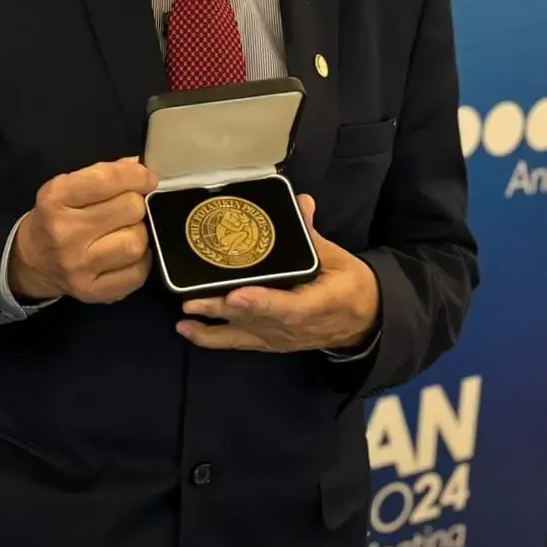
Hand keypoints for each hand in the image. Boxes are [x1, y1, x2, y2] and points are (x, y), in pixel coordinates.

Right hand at [9, 157, 157, 304]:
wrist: (31, 262)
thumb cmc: (55, 218)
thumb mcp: (67, 187)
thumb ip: (104, 174)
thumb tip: (141, 168)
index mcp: (55, 199)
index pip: (107, 180)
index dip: (136, 176)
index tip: (145, 179)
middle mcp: (65, 233)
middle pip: (130, 209)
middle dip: (136, 204)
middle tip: (128, 208)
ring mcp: (79, 266)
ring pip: (137, 242)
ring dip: (139, 233)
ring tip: (126, 231)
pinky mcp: (92, 291)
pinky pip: (138, 273)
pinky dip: (140, 261)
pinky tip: (126, 254)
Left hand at [175, 195, 379, 352]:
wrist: (363, 321)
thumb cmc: (351, 286)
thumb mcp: (339, 258)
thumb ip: (313, 235)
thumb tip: (300, 203)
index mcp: (319, 302)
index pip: (289, 307)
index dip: (262, 303)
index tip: (237, 295)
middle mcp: (295, 326)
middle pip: (255, 321)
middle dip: (222, 311)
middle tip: (192, 301)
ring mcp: (281, 337)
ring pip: (244, 334)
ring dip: (212, 328)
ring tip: (183, 319)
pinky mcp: (271, 343)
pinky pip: (241, 343)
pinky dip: (214, 339)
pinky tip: (188, 332)